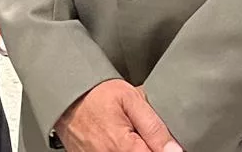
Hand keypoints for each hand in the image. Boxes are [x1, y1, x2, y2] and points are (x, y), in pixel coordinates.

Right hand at [55, 80, 182, 151]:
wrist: (65, 96)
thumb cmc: (96, 95)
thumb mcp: (131, 100)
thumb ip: (155, 127)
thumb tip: (175, 150)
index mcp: (123, 147)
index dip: (163, 149)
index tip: (161, 141)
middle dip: (147, 147)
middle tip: (139, 133)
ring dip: (134, 148)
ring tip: (128, 136)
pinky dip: (119, 149)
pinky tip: (118, 140)